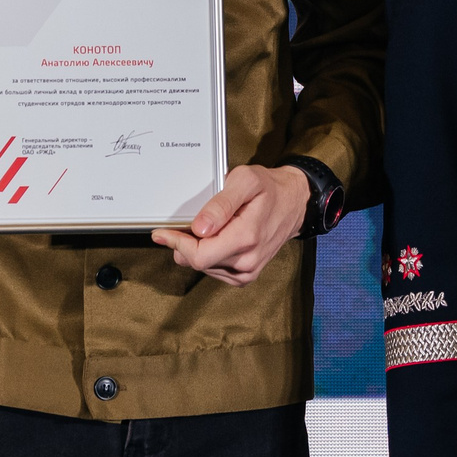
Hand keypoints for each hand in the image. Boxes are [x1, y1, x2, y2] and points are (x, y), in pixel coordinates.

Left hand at [151, 165, 307, 285]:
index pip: (198, 255)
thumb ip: (220, 204)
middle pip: (198, 262)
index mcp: (246, 237)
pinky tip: (215, 240)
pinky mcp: (247, 275)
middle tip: (181, 225)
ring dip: (196, 250)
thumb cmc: (270, 189)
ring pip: (204, 267)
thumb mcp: (245, 181)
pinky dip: (208, 256)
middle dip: (183, 245)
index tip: (162, 233)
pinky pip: (215, 270)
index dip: (176, 243)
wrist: (294, 203)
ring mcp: (248, 270)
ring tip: (209, 227)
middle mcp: (248, 260)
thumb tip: (199, 228)